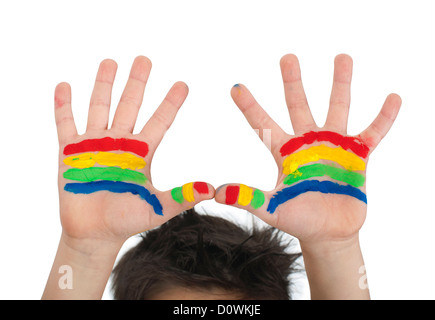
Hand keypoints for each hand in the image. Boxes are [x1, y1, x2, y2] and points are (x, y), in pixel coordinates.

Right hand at [55, 56, 213, 246]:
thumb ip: (182, 197)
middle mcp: (120, 143)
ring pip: (100, 107)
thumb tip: (212, 189)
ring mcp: (94, 144)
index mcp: (142, 153)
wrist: (94, 234)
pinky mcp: (69, 152)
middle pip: (130, 105)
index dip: (171, 102)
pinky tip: (65, 85)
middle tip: (145, 59)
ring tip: (110, 61)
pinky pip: (66, 123)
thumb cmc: (127, 221)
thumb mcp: (157, 208)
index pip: (160, 121)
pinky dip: (64, 105)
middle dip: (137, 83)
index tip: (183, 84)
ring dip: (104, 84)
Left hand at [215, 54, 400, 244]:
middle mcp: (308, 142)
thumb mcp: (272, 208)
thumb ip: (248, 198)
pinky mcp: (358, 155)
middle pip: (298, 105)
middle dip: (292, 82)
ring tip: (342, 57)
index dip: (249, 106)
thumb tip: (217, 193)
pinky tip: (392, 97)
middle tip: (287, 57)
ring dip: (339, 83)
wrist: (327, 232)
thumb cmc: (298, 218)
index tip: (235, 87)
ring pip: (337, 107)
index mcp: (285, 152)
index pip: (263, 124)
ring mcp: (334, 145)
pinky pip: (373, 132)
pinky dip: (383, 117)